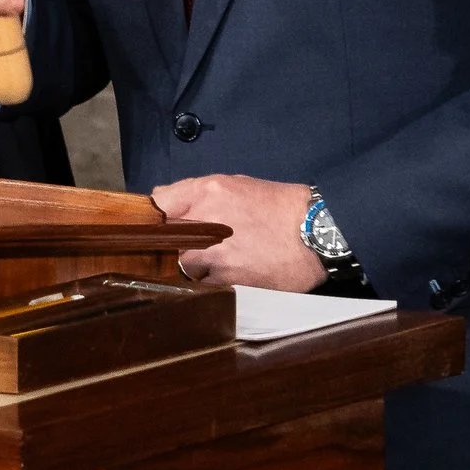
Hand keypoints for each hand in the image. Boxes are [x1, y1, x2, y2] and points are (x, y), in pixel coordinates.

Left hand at [151, 174, 325, 291]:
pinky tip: (233, 274)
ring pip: (182, 266)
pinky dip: (213, 283)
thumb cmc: (280, 207)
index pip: (158, 203)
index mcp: (208, 192)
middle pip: (164, 239)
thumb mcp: (237, 184)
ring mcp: (214, 255)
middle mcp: (206, 221)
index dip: (153, 215)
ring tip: (220, 261)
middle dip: (174, 243)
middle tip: (193, 244)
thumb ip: (197, 191)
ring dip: (194, 266)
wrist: (316, 234)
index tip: (153, 224)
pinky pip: (204, 285)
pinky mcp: (227, 281)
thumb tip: (163, 199)